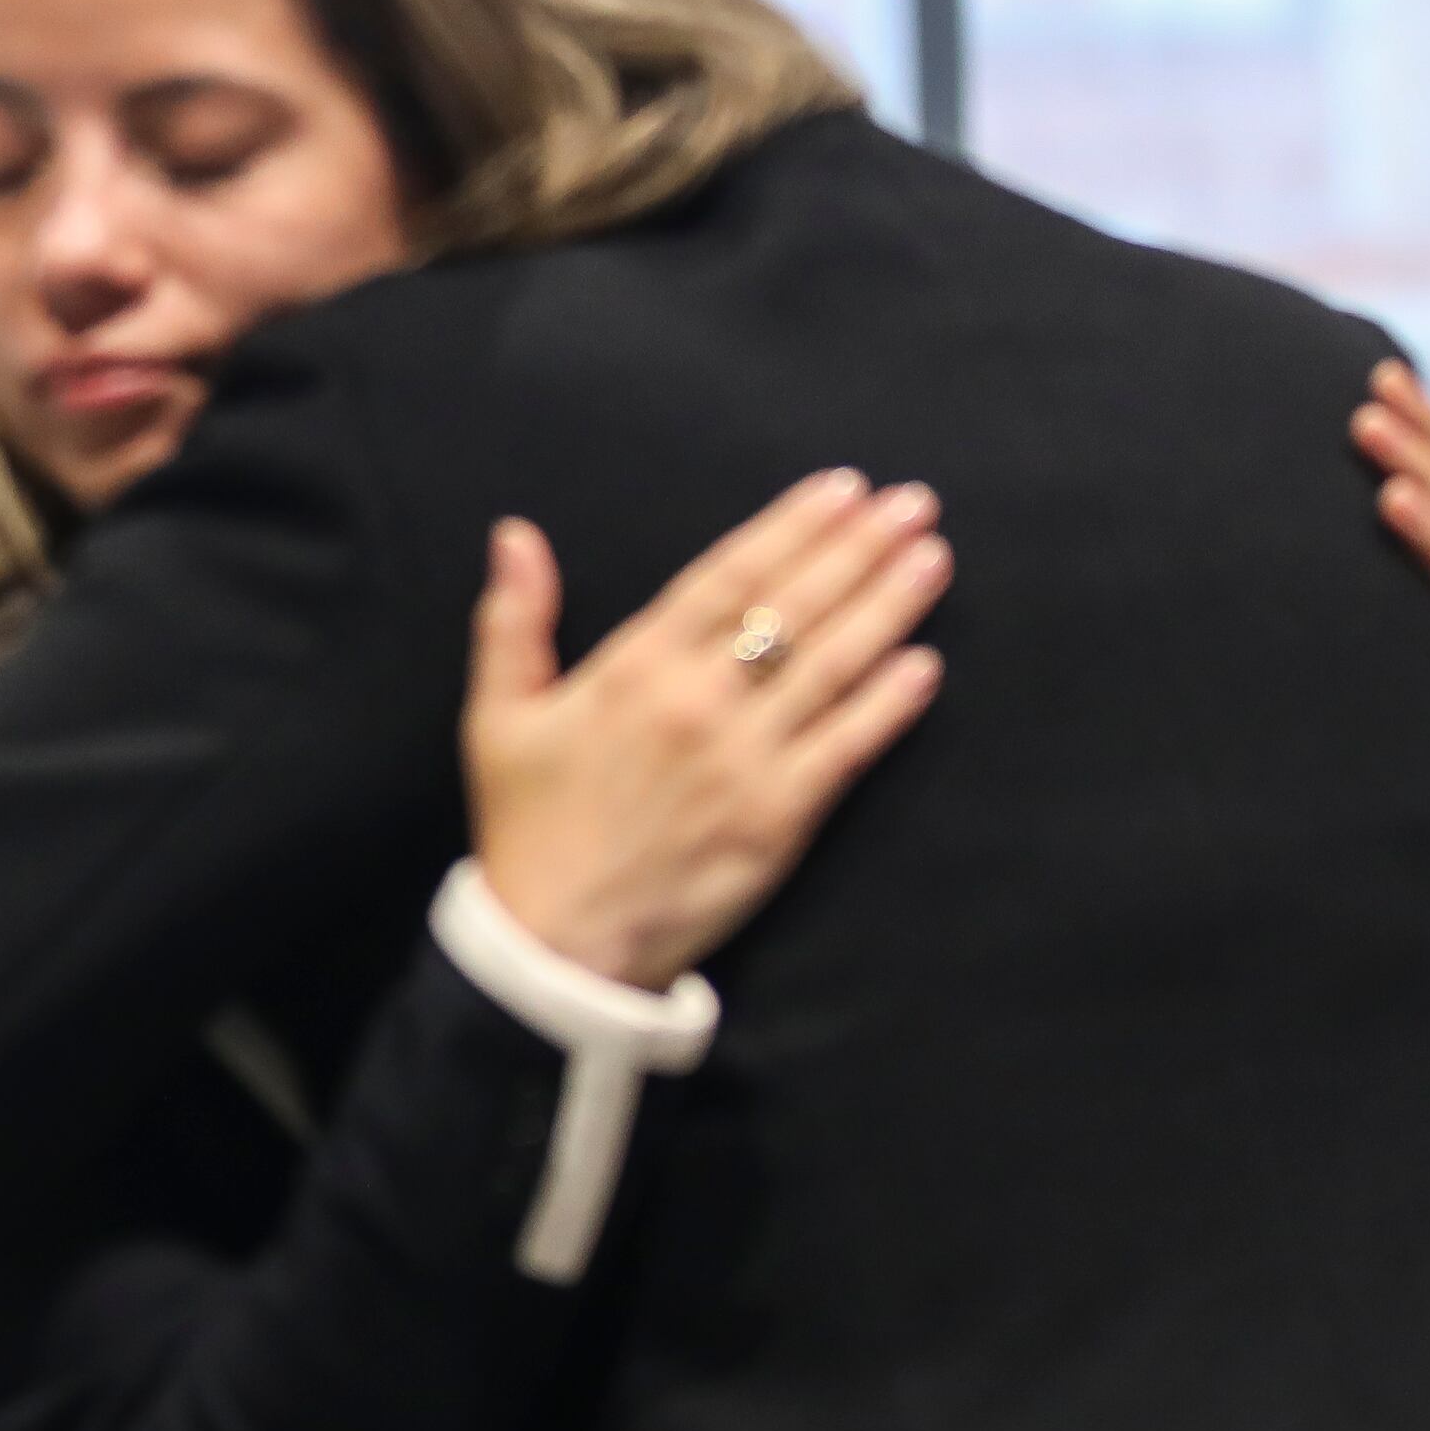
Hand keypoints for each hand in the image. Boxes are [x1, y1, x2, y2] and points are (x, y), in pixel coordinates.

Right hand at [468, 471, 951, 988]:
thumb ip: (512, 620)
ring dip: (889, 605)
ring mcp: (745, 758)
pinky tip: (925, 664)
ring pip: (833, 663)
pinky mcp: (780, 816)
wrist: (556, 941)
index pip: (729, 575)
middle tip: (913, 503)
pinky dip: (889, 703)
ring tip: (932, 557)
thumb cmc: (527, 828)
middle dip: (859, 547)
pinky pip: (847, 746)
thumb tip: (515, 536)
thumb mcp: (497, 716)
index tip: (841, 488)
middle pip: (794, 605)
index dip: (792, 526)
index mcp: (633, 666)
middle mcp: (697, 700)